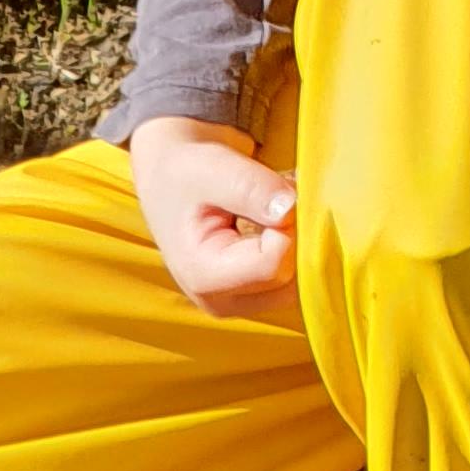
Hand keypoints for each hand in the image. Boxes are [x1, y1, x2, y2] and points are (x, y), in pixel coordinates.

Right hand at [128, 115, 297, 318]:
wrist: (170, 179)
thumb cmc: (186, 172)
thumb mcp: (213, 167)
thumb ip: (252, 187)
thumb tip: (292, 207)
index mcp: (203, 276)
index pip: (274, 265)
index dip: (288, 225)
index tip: (276, 192)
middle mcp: (220, 301)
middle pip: (290, 282)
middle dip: (297, 236)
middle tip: (277, 198)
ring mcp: (237, 303)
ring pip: (298, 284)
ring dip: (299, 242)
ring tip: (273, 210)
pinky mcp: (251, 297)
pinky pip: (294, 281)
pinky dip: (296, 249)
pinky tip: (274, 224)